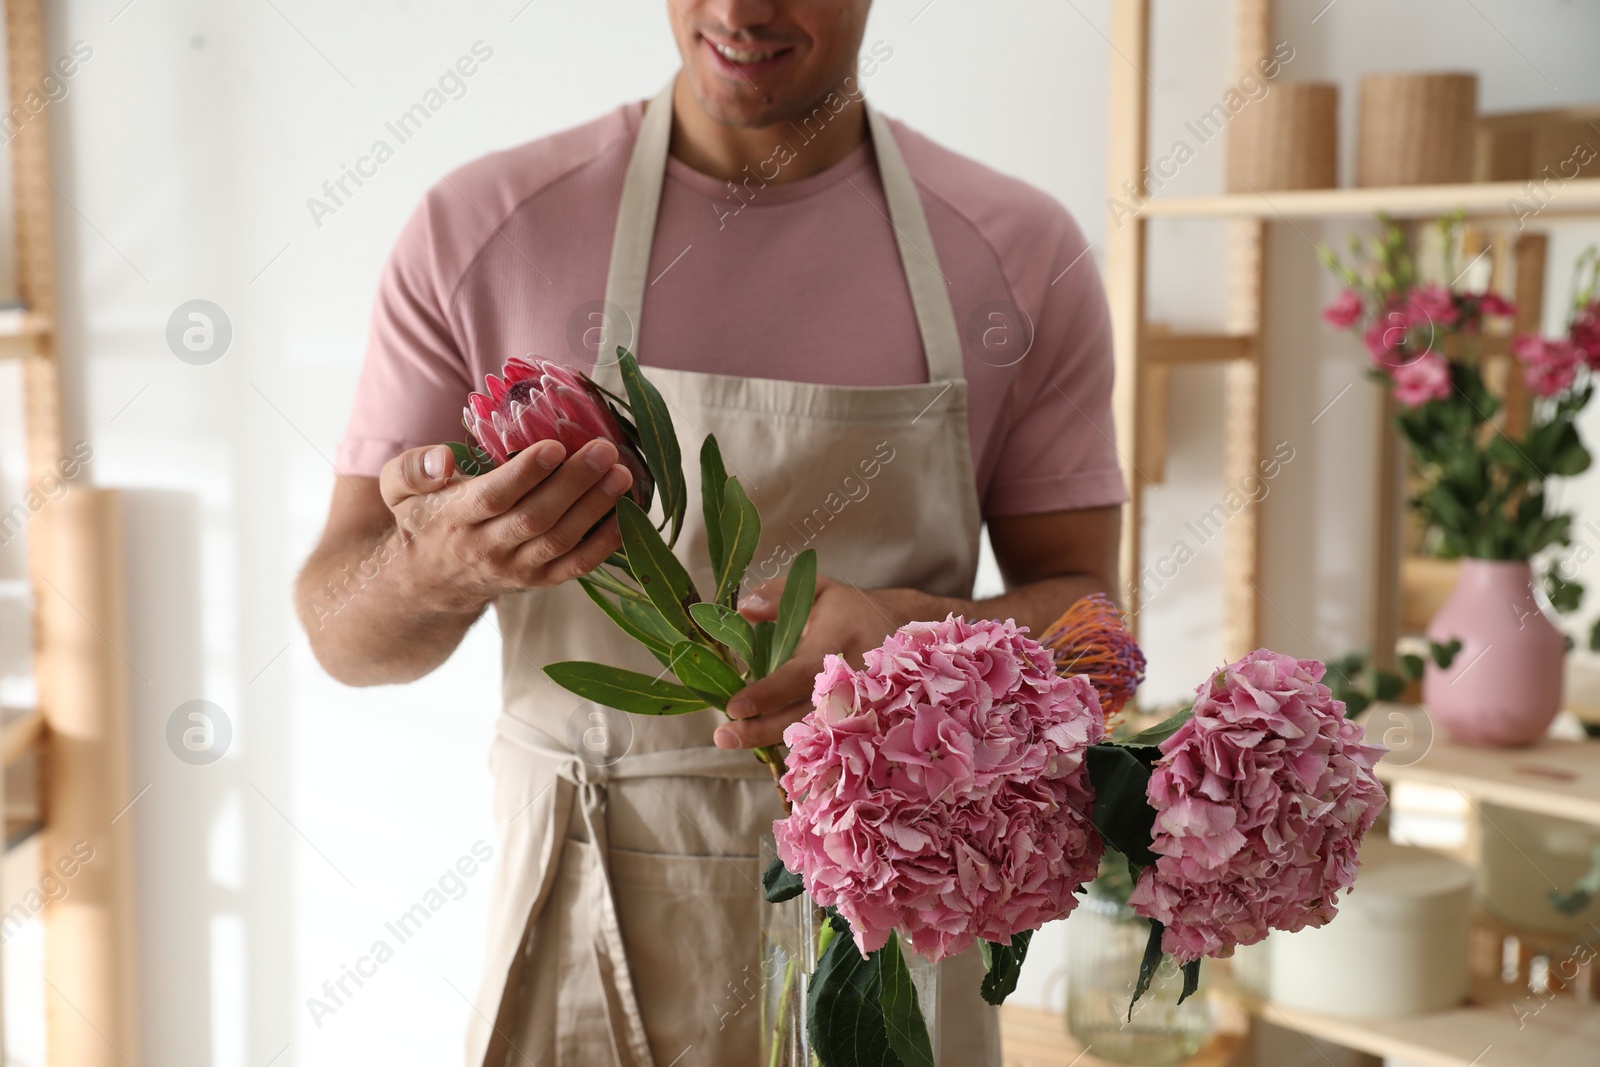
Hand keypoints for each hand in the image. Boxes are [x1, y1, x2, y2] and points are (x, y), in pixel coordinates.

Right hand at [377, 440, 634, 612]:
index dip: (526, 473)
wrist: (430, 583)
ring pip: (561, 541)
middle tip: (605, 450)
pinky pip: (578, 566)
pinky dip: (607, 543)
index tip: (555, 445)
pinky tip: (629, 513)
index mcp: (454, 518)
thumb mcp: (397, 490)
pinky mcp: (540, 581)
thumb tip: (442, 459)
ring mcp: (517, 569)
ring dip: (596, 508)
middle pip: (536, 518)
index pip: (494, 497)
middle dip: (574, 484)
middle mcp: (487, 548)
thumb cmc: (424, 520)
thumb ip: (411, 468)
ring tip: (623, 474)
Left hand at [713, 576, 956, 749]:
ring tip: (733, 740)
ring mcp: (860, 704)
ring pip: (815, 732)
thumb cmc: (848, 609)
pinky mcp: (862, 720)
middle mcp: (852, 677)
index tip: (734, 707)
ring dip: (772, 739)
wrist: (900, 628)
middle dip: (762, 729)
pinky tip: (763, 742)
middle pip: (805, 713)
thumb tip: (743, 612)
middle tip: (724, 736)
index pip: (801, 672)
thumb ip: (778, 594)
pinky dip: (794, 743)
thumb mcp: (816, 588)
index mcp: (839, 639)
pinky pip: (825, 737)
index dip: (768, 693)